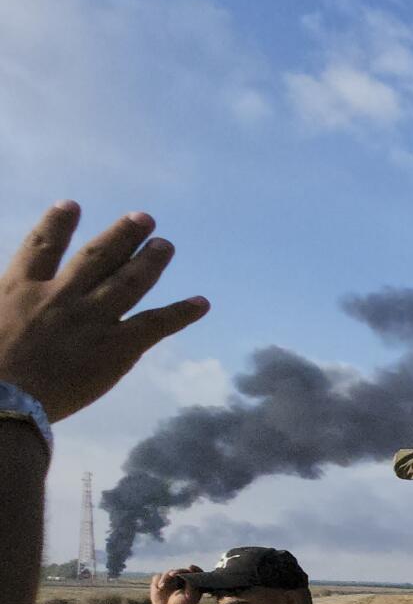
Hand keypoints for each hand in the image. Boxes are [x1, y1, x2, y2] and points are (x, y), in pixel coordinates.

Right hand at [0, 203, 209, 420]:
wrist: (2, 398)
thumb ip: (2, 298)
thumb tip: (5, 294)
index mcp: (19, 288)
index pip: (41, 247)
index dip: (57, 225)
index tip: (70, 204)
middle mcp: (60, 296)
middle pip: (97, 257)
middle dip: (122, 235)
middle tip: (143, 218)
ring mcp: (90, 320)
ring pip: (128, 282)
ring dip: (150, 261)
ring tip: (166, 245)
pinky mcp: (115, 348)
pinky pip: (155, 325)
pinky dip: (181, 313)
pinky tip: (201, 303)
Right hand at [149, 566, 203, 603]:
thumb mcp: (189, 598)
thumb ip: (192, 588)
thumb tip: (189, 579)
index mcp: (193, 581)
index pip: (196, 572)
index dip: (195, 569)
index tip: (191, 567)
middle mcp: (182, 577)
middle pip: (181, 570)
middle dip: (177, 571)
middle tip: (173, 574)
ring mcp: (171, 578)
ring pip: (168, 573)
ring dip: (165, 578)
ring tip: (162, 586)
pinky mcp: (160, 580)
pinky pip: (158, 577)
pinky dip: (157, 581)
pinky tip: (159, 588)